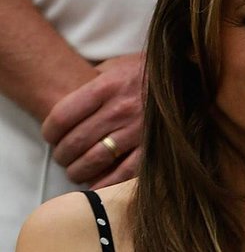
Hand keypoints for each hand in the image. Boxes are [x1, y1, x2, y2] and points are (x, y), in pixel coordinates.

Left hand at [41, 52, 144, 184]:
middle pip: (77, 140)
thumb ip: (93, 81)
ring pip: (96, 159)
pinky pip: (123, 173)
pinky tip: (97, 185)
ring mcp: (138, 132)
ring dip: (79, 170)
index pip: (64, 114)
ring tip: (75, 172)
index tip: (50, 137)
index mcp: (107, 86)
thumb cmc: (146, 74)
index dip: (50, 130)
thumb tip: (69, 97)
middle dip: (62, 154)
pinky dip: (106, 183)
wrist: (187, 80)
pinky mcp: (154, 150)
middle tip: (61, 158)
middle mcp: (121, 109)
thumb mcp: (116, 66)